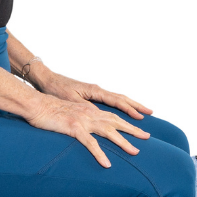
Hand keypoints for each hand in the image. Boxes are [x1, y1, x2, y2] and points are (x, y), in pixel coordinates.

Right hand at [25, 98, 151, 168]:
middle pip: (116, 121)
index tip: (139, 127)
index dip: (127, 121)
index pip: (113, 115)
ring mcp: (83, 120)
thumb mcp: (69, 113)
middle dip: (133, 129)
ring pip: (108, 131)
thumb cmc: (48, 110)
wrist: (35, 104)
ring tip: (135, 152)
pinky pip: (90, 143)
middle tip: (147, 137)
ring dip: (123, 142)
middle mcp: (89, 113)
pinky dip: (100, 154)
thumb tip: (87, 130)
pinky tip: (107, 164)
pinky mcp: (74, 128)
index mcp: (89, 109)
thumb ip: (80, 119)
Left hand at [31, 67, 152, 119]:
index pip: (117, 101)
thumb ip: (86, 107)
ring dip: (130, 106)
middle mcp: (97, 90)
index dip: (129, 109)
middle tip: (150, 113)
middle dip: (136, 106)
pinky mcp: (90, 95)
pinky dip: (120, 105)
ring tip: (142, 113)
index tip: (140, 117)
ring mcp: (95, 92)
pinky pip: (110, 101)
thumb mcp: (71, 100)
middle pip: (121, 99)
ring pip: (117, 99)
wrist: (46, 80)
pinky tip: (124, 111)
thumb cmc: (56, 89)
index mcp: (95, 91)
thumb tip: (100, 116)